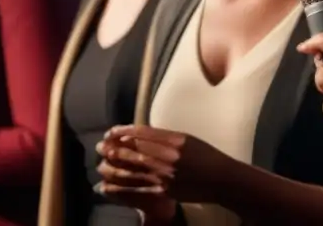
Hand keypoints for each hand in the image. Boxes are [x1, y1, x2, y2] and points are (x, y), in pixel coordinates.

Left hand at [97, 125, 232, 203]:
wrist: (221, 179)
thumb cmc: (207, 156)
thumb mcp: (188, 139)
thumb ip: (167, 137)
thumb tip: (144, 135)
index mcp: (175, 139)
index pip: (144, 133)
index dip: (125, 132)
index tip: (112, 132)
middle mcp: (169, 156)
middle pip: (135, 149)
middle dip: (115, 147)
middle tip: (100, 146)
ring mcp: (166, 174)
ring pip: (135, 169)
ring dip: (116, 165)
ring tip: (103, 162)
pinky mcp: (165, 190)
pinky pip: (139, 188)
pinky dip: (122, 187)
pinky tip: (110, 185)